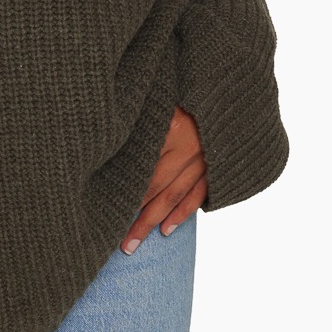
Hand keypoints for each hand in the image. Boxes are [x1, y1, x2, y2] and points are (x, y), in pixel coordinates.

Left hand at [119, 105, 207, 253]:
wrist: (224, 88)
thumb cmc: (181, 91)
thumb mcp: (159, 101)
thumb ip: (140, 125)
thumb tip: (110, 148)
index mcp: (173, 126)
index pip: (145, 166)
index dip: (127, 189)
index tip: (107, 208)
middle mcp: (192, 145)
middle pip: (158, 186)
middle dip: (137, 215)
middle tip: (119, 239)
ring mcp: (206, 158)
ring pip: (176, 196)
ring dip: (155, 221)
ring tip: (134, 243)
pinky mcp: (217, 166)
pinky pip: (198, 194)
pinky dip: (182, 213)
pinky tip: (166, 230)